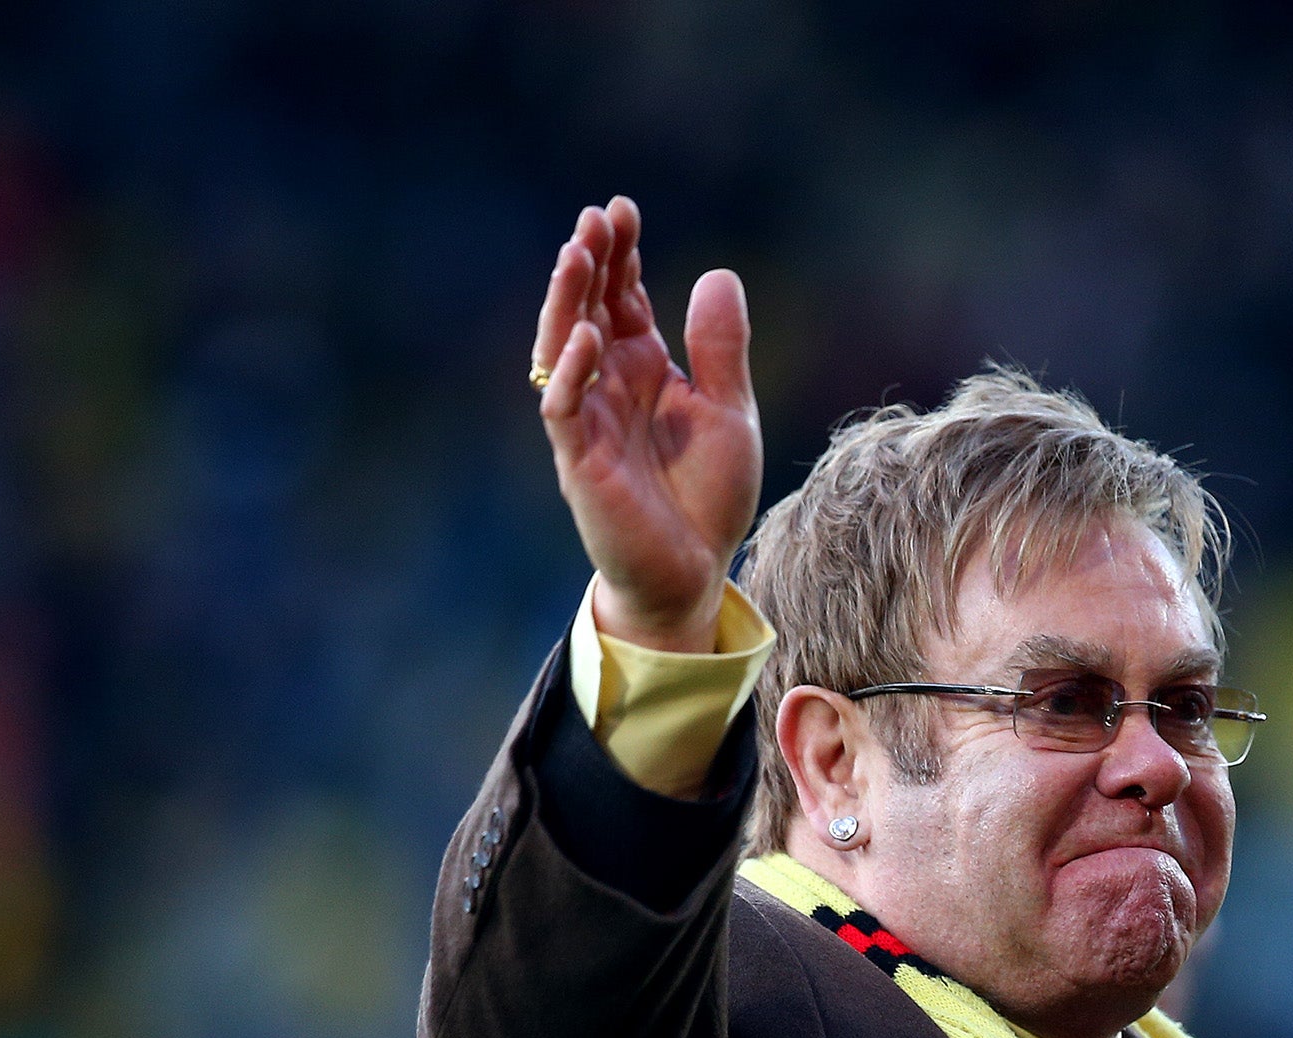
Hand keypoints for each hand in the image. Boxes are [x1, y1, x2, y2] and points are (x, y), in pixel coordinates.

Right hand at [533, 197, 761, 651]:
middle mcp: (608, 385)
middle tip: (596, 217)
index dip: (621, 256)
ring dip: (568, 301)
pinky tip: (587, 335)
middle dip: (590, 262)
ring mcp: (588, 420)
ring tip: (579, 253)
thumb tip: (718, 272)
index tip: (623, 210)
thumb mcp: (730, 413)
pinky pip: (564, 407)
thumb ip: (722, 350)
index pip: (622, 298)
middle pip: (587, 309)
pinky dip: (572, 371)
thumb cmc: (705, 497)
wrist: (692, 573)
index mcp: (644, 369)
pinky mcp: (578, 460)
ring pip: (562, 347)